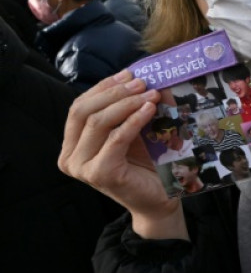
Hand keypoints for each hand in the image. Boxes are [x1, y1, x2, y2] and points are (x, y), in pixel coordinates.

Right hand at [58, 71, 187, 239]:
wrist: (159, 199)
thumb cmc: (146, 164)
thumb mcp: (133, 129)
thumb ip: (129, 107)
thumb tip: (143, 76)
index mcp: (72, 145)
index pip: (79, 106)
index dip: (103, 87)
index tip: (128, 74)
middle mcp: (70, 157)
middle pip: (84, 111)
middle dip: (114, 92)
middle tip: (142, 83)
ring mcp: (82, 167)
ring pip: (98, 122)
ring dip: (127, 103)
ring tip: (151, 94)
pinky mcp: (100, 173)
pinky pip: (116, 138)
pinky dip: (133, 120)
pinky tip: (150, 110)